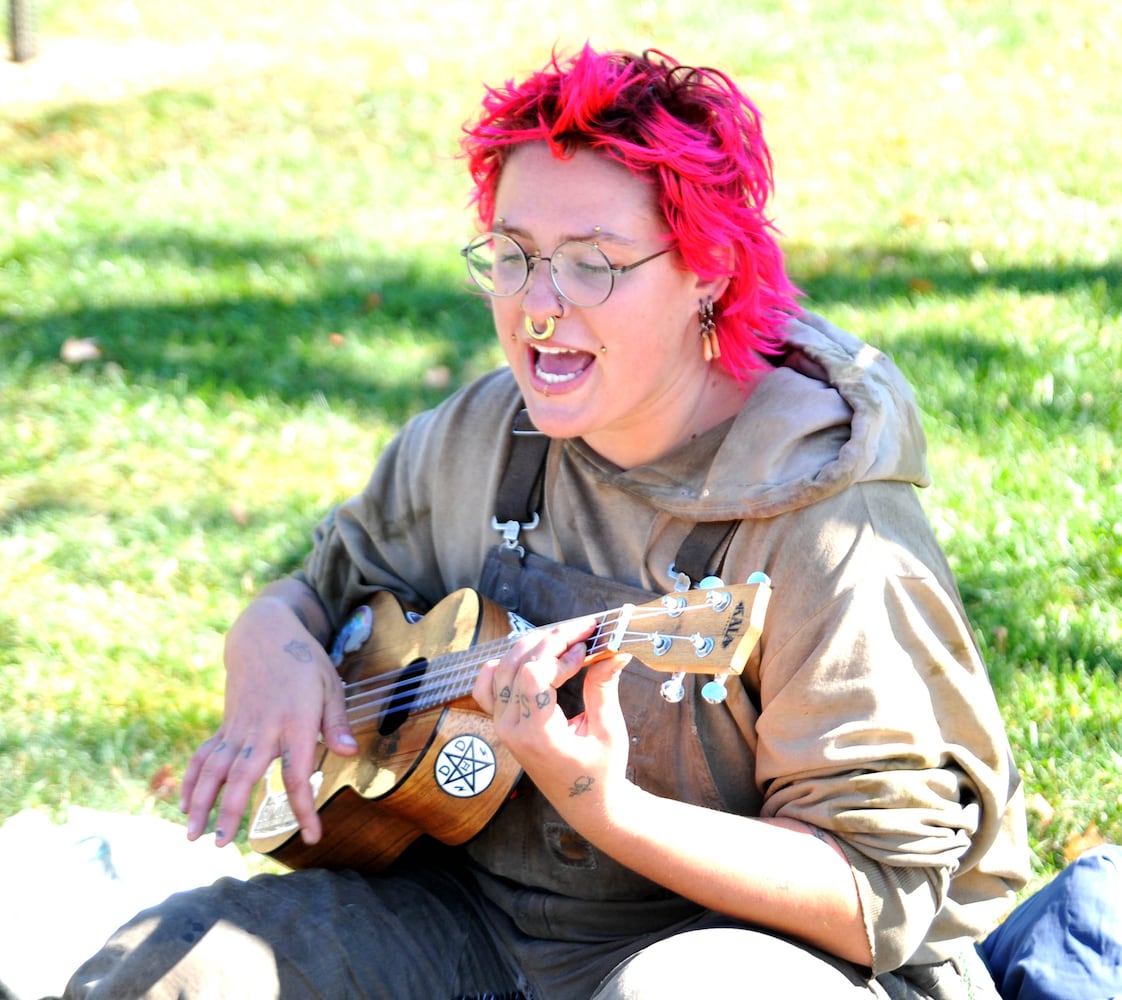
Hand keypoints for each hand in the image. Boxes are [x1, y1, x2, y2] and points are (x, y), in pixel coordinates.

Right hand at [181, 590, 357, 847]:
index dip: (303, 807)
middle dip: (232, 811)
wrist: (264, 635)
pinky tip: (184, 805)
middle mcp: (262, 729)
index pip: (297, 774)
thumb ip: (336, 722)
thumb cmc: (304, 662)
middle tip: (223, 845)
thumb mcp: (331, 685)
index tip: (312, 836)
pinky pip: (205, 756)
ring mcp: (239, 728)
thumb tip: (348, 753)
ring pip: (215, 769)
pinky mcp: (226, 725)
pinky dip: (192, 780)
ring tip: (192, 835)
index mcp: (295, 723)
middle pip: (244, 775)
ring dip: (201, 801)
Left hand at [472, 617, 631, 828]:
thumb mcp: (608, 732)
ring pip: (502, 667)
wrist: (586, 804)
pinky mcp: (502, 722)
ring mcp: (502, 724)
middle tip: (584, 630)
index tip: (589, 645)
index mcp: (537, 733)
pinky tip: (531, 657)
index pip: (533, 673)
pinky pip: (488, 685)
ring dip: (533, 646)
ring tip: (565, 639)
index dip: (560, 651)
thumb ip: (604, 688)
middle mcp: (511, 727)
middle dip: (553, 639)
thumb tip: (614, 649)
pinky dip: (505, 664)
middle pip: (518, 663)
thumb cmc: (600, 773)